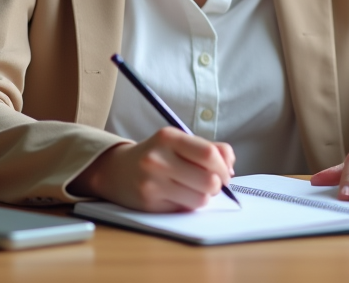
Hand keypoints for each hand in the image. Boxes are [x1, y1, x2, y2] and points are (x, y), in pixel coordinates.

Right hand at [70, 127, 234, 211]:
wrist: (118, 170)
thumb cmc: (157, 155)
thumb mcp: (179, 142)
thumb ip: (210, 148)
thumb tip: (230, 167)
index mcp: (168, 138)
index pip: (209, 154)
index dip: (224, 167)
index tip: (225, 173)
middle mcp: (158, 159)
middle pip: (209, 180)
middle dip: (217, 185)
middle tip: (211, 183)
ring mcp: (152, 183)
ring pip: (200, 199)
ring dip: (204, 197)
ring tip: (194, 190)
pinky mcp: (149, 204)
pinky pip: (184, 210)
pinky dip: (188, 205)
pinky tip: (178, 196)